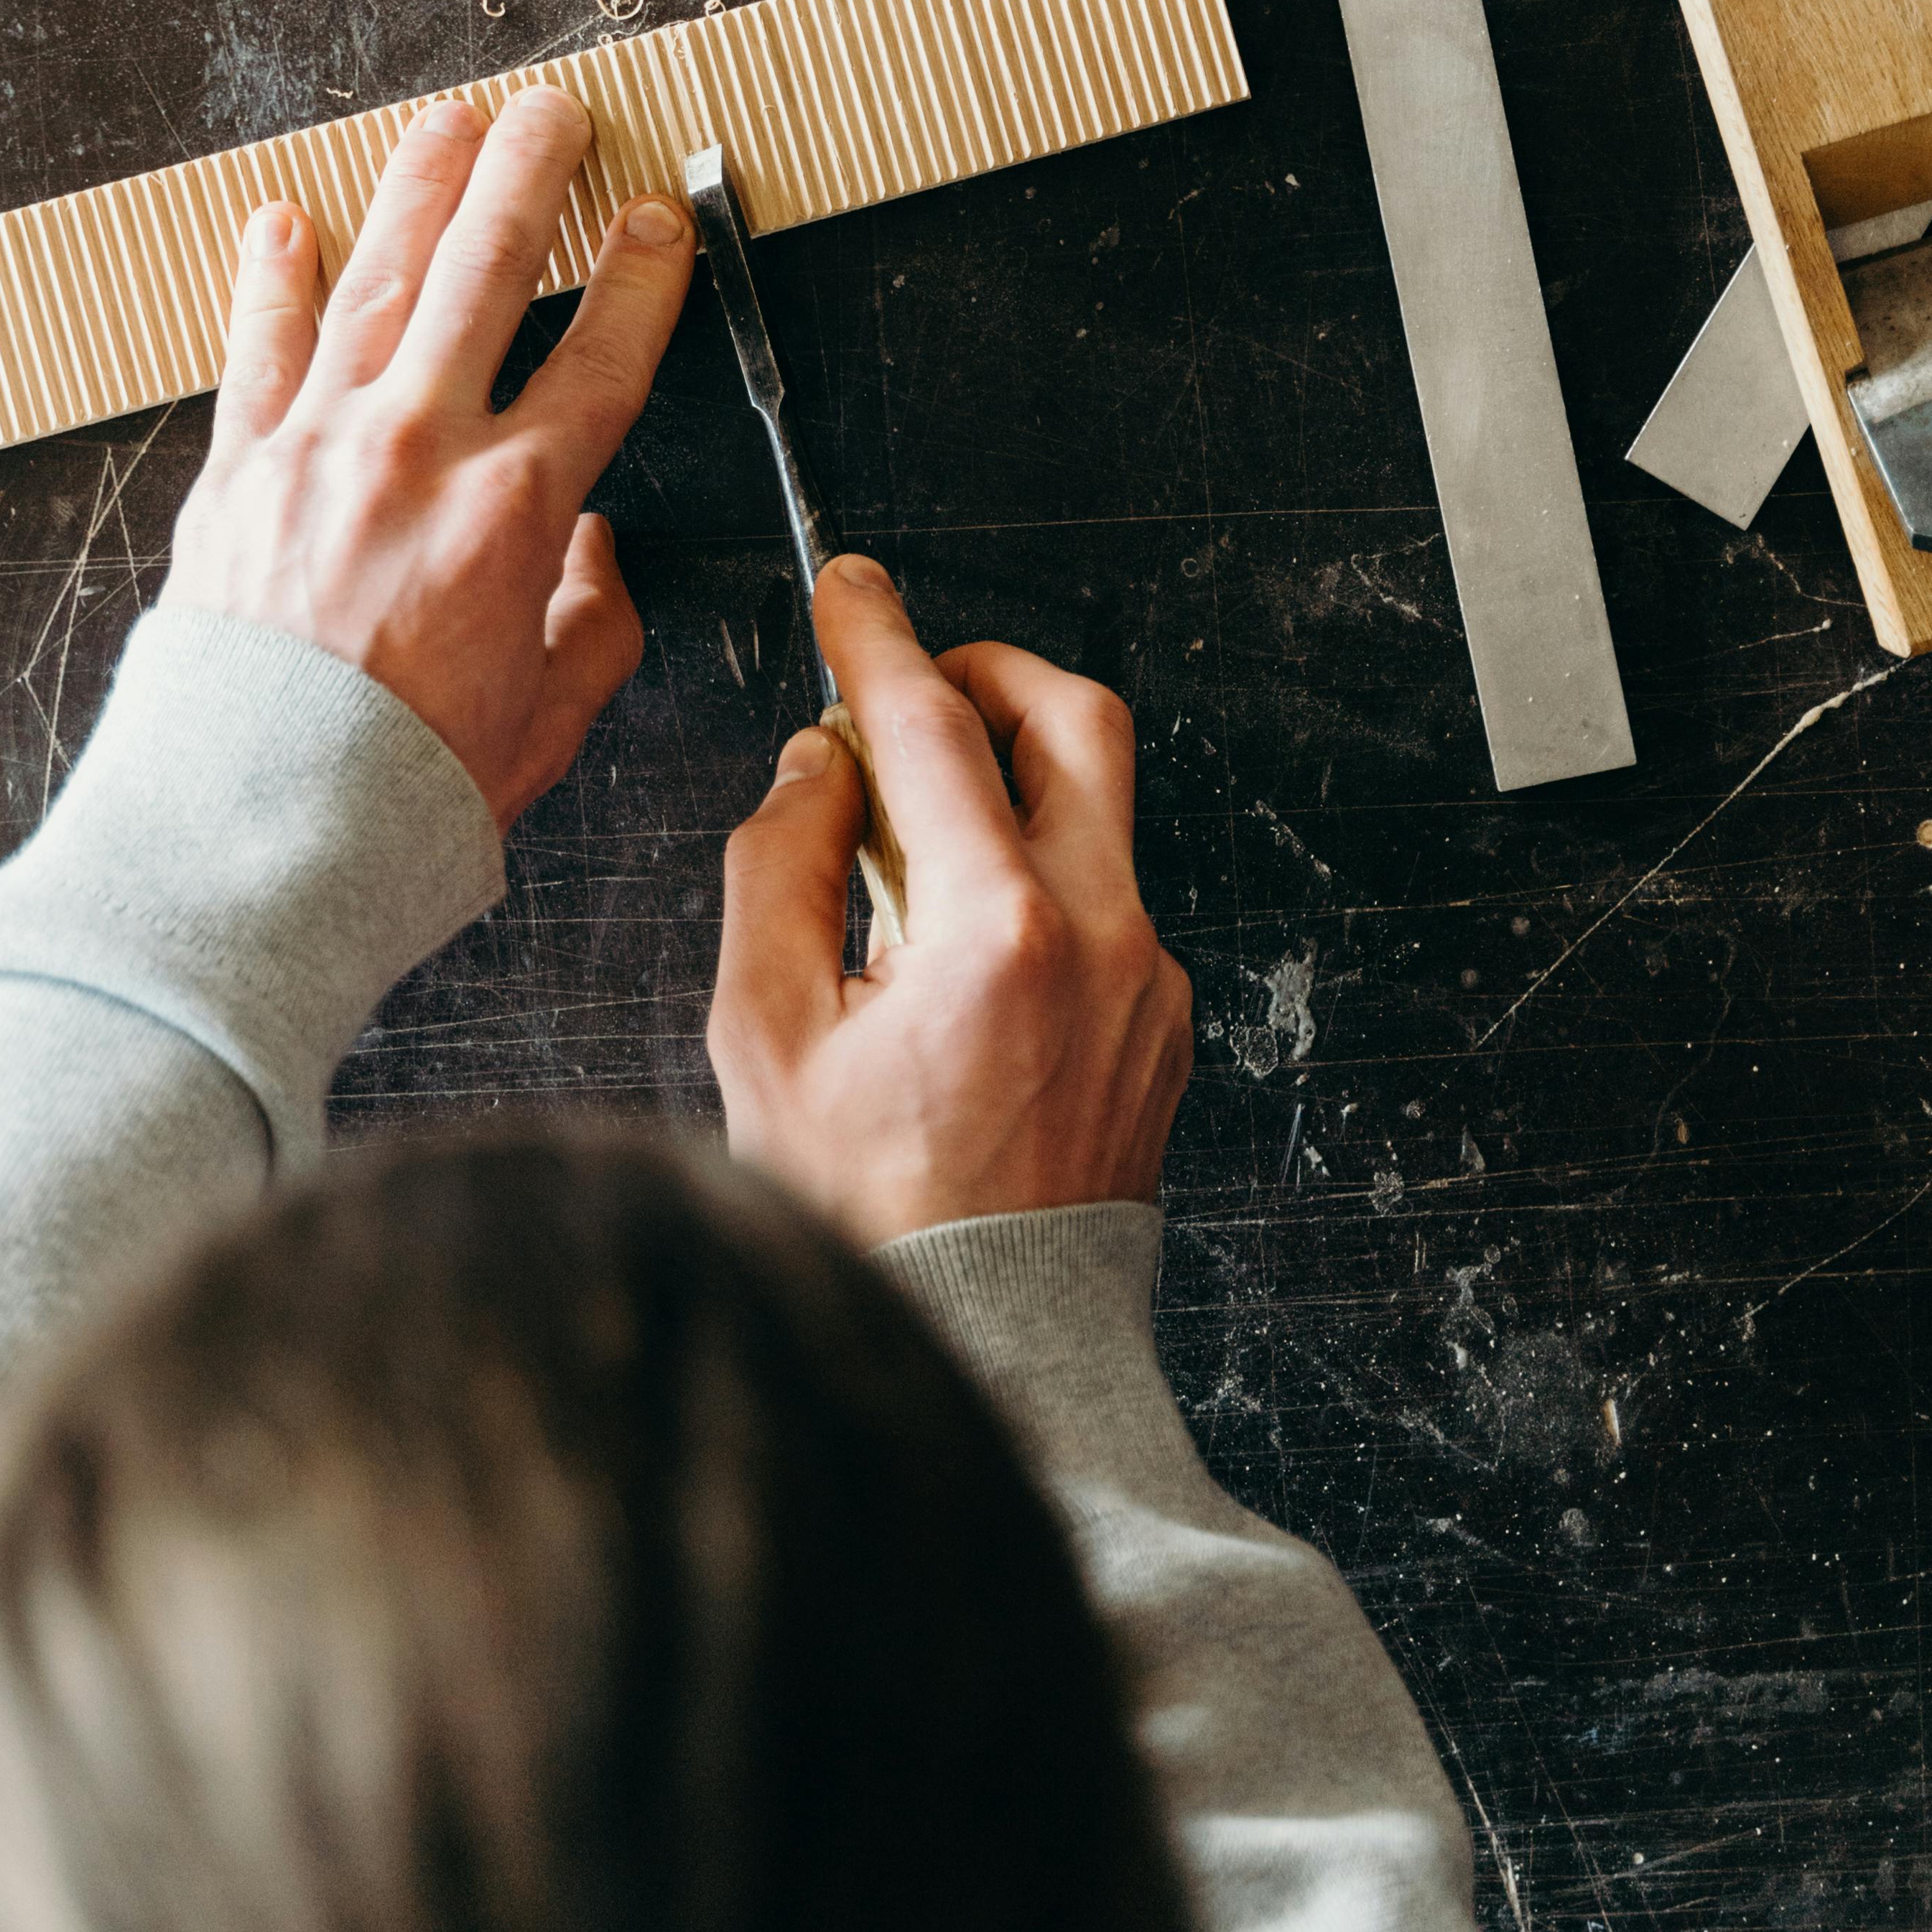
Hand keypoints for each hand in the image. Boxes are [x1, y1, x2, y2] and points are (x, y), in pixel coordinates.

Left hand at [162, 90, 694, 826]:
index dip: (644, 278)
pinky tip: (283, 222)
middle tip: (558, 114)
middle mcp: (417, 450)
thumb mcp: (551, 717)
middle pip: (489, 270)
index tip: (661, 221)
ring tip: (448, 125)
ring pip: (379, 278)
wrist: (255, 835)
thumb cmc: (403, 791)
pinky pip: (258, 348)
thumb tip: (590, 555)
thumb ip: (592, 621)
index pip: (604, 357)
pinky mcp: (236, 470)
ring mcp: (317, 446)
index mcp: (512, 509)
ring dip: (420, 189)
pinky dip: (270, 278)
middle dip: (533, 175)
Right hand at [708, 557, 1191, 1246]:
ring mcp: (1150, 981)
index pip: (933, 724)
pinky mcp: (1164, 1021)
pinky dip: (1034, 873)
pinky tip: (956, 942)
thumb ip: (780, 872)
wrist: (987, 1345)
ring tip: (913, 838)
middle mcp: (1103, 939)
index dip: (878, 637)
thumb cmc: (869, 1216)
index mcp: (998, 935)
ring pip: (1098, 808)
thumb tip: (816, 767)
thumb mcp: (766, 1040)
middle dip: (987, 671)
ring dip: (1009, 778)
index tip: (851, 586)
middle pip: (1075, 719)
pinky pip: (1106, 897)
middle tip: (911, 686)